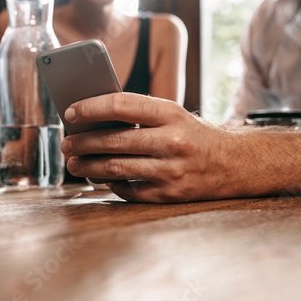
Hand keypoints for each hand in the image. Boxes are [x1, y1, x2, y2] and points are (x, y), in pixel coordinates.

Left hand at [60, 93, 240, 202]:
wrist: (234, 164)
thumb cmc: (193, 136)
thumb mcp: (173, 116)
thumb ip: (139, 115)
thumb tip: (91, 120)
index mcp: (172, 114)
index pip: (122, 105)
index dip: (91, 107)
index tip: (70, 111)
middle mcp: (172, 141)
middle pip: (114, 141)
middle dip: (83, 142)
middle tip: (66, 144)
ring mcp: (172, 171)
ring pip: (116, 169)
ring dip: (88, 167)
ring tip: (74, 163)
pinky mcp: (170, 195)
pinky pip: (129, 190)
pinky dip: (111, 184)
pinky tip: (101, 179)